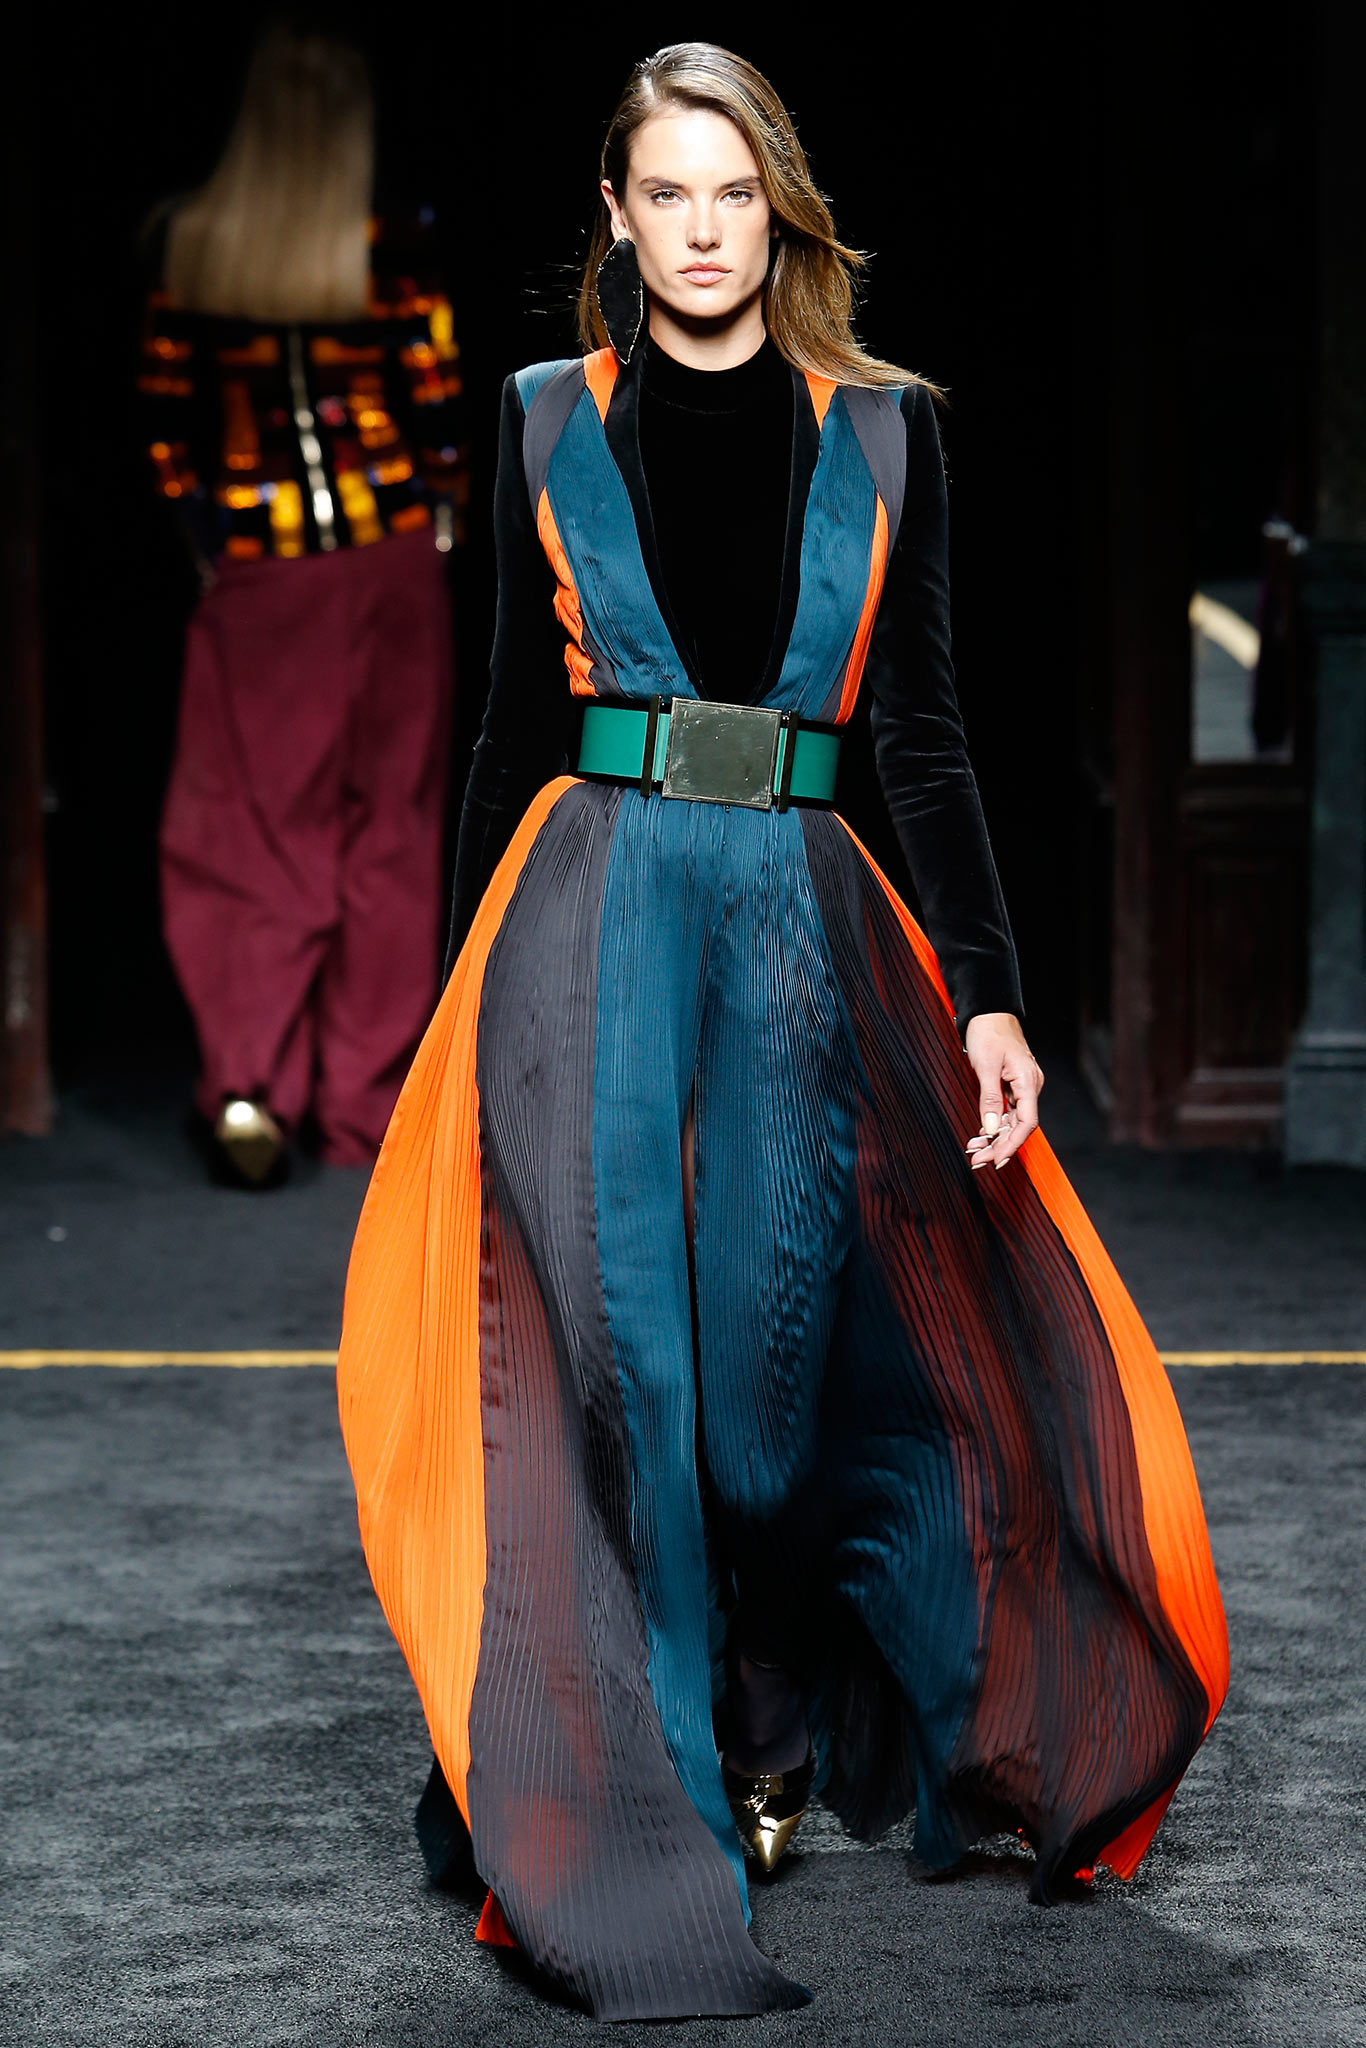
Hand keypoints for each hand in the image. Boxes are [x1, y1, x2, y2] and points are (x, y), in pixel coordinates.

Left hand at [962, 1013, 1043, 1171]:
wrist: (989, 1012)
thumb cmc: (989, 1033)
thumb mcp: (985, 1066)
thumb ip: (990, 1099)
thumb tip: (992, 1128)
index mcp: (1028, 1081)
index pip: (1027, 1123)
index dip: (1012, 1144)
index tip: (997, 1160)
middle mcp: (1030, 1086)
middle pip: (1019, 1126)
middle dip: (999, 1146)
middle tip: (978, 1160)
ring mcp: (1023, 1086)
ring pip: (1012, 1121)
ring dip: (995, 1138)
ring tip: (975, 1151)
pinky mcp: (1014, 1086)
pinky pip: (1008, 1111)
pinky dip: (995, 1124)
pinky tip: (981, 1135)